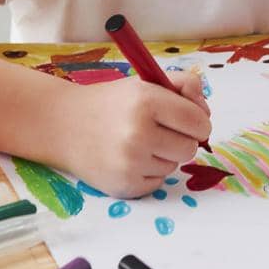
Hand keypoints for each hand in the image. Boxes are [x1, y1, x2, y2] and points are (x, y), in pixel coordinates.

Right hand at [57, 72, 210, 198]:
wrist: (63, 125)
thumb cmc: (110, 102)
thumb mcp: (144, 82)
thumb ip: (183, 86)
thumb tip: (205, 111)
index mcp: (146, 101)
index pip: (198, 122)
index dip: (198, 121)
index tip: (188, 120)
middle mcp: (138, 134)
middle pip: (191, 148)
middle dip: (181, 138)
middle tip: (160, 130)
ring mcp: (130, 163)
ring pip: (174, 166)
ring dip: (163, 155)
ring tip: (138, 142)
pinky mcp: (125, 186)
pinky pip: (158, 182)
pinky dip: (150, 172)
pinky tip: (130, 158)